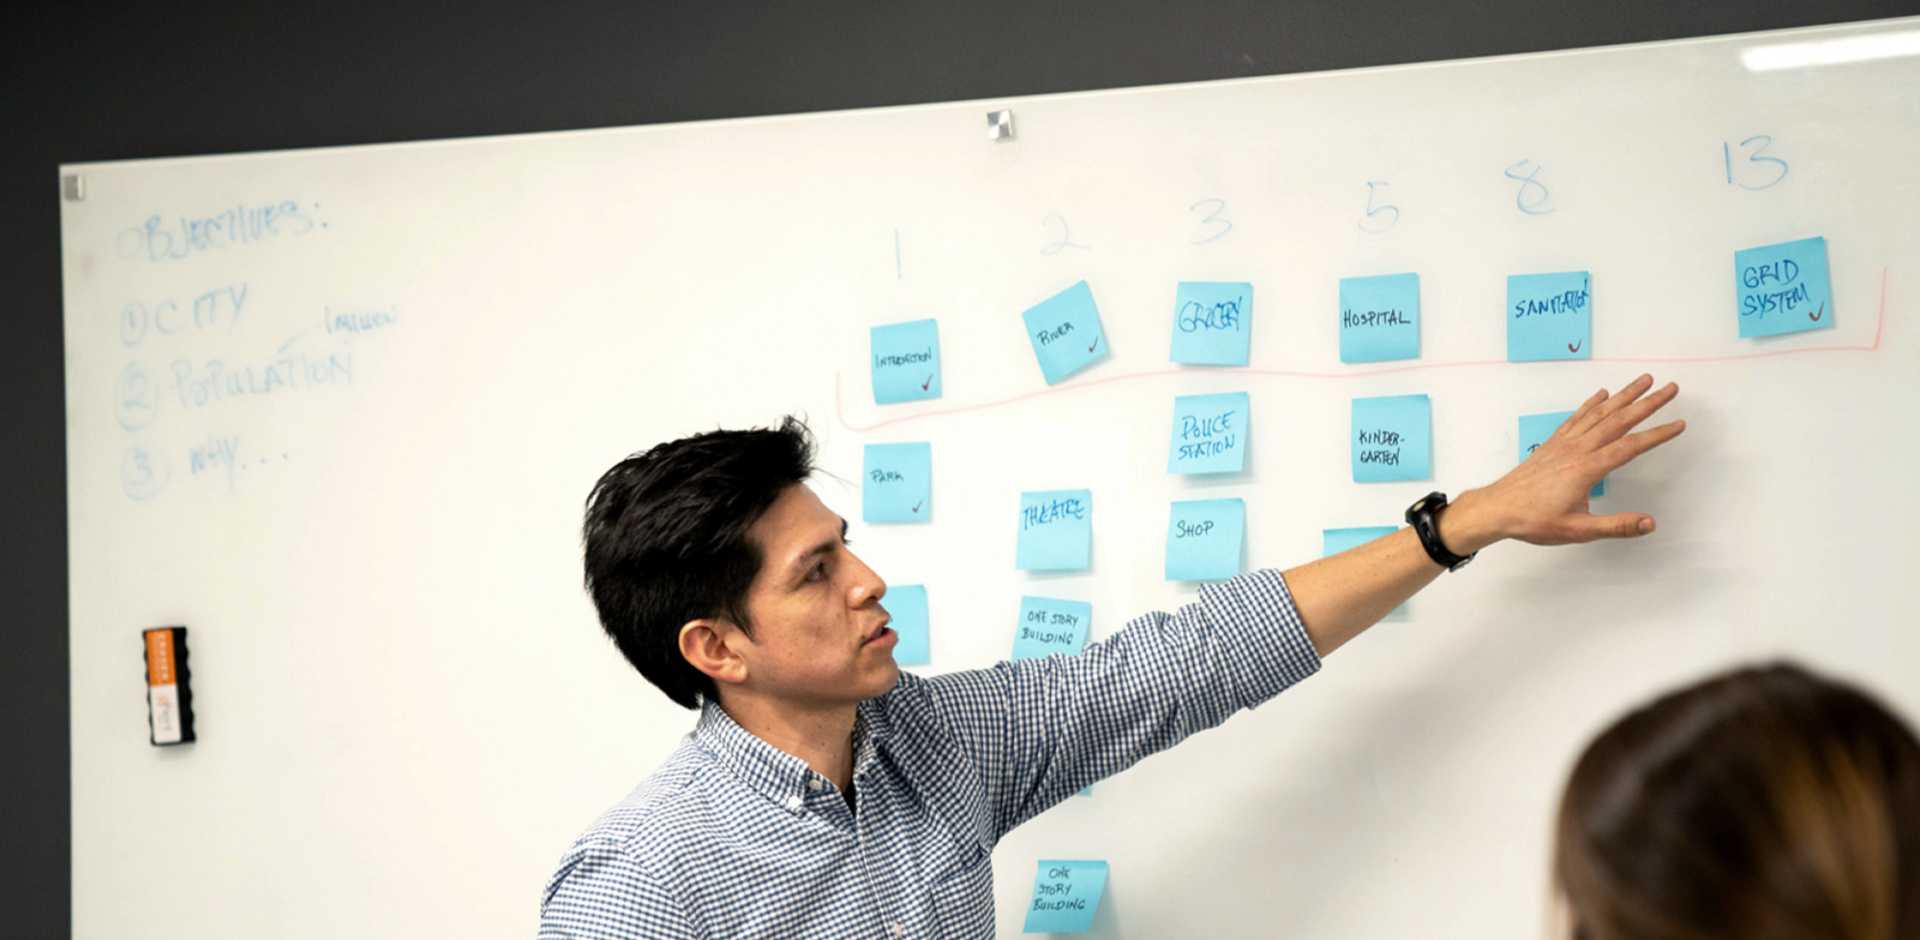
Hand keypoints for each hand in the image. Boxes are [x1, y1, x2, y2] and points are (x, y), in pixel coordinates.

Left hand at [1440, 374, 1685, 550]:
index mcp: (1587, 469)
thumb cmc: (1534, 520)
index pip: (1630, 447)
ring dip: (1624, 395)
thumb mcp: (1578, 530)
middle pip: (1619, 420)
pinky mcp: (1553, 443)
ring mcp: (1564, 443)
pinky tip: (1602, 394)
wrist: (1497, 508)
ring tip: (1644, 380)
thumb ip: (1616, 526)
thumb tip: (1650, 523)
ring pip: (1599, 413)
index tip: (1679, 423)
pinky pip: (1577, 417)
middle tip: (1671, 388)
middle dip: (1648, 403)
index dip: (1657, 434)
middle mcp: (1578, 449)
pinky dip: (1592, 403)